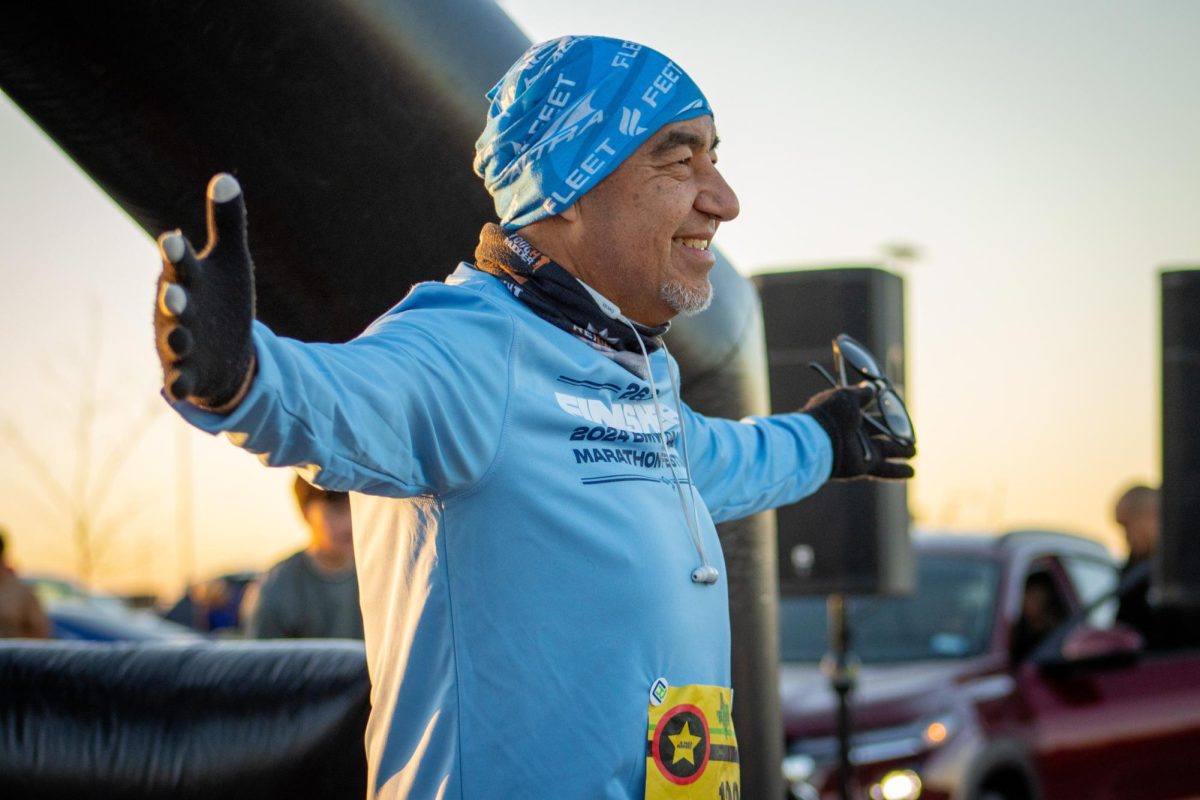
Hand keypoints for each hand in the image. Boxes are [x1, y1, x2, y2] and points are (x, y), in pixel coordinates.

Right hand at [154, 174, 255, 410]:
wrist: (223, 350)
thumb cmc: (220, 298)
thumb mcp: (230, 261)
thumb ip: (227, 223)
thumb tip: (227, 177)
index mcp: (188, 278)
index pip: (180, 261)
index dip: (176, 252)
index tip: (174, 239)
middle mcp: (179, 309)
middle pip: (172, 300)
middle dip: (172, 296)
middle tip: (172, 290)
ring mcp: (181, 342)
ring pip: (175, 339)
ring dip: (177, 337)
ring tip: (181, 336)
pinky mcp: (188, 373)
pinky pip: (180, 379)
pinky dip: (180, 383)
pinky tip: (180, 389)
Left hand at [802, 385, 915, 479]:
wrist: (818, 440)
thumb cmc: (831, 414)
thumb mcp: (846, 396)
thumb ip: (861, 393)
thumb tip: (871, 388)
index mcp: (849, 415)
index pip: (869, 413)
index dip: (882, 411)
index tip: (896, 410)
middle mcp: (855, 433)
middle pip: (881, 432)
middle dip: (895, 433)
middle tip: (910, 435)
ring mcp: (860, 450)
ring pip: (886, 450)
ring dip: (901, 451)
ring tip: (915, 452)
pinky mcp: (863, 466)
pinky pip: (884, 469)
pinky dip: (898, 471)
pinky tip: (912, 472)